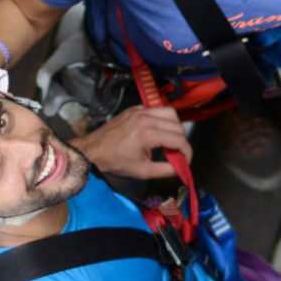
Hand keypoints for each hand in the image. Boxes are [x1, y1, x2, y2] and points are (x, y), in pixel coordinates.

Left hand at [72, 105, 192, 181]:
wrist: (93, 150)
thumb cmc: (116, 162)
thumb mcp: (143, 171)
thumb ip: (166, 170)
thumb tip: (182, 168)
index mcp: (148, 134)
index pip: (179, 139)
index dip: (187, 151)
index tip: (186, 161)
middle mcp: (146, 117)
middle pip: (177, 124)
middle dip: (182, 140)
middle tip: (178, 152)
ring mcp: (139, 110)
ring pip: (169, 112)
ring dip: (175, 126)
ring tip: (170, 140)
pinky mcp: (134, 108)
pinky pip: (156, 109)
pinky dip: (162, 119)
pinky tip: (157, 131)